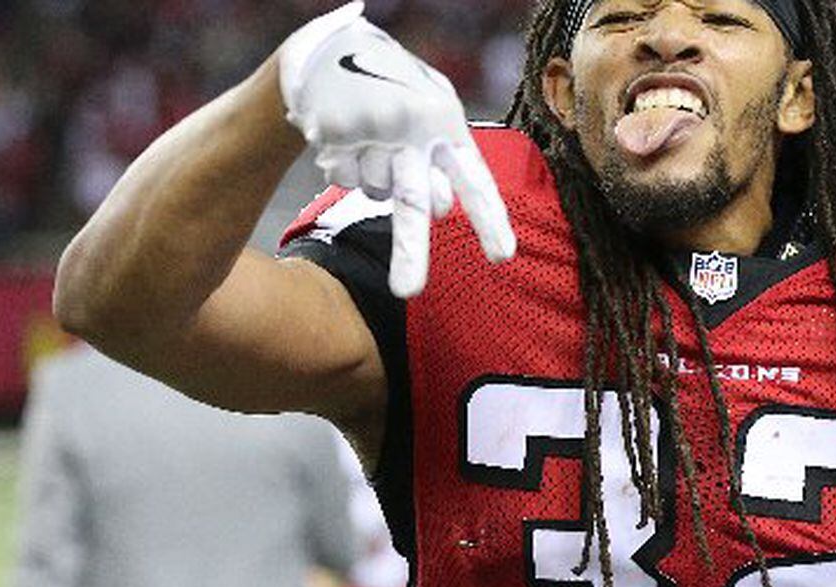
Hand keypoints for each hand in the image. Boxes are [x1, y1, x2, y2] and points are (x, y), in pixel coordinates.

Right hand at [279, 2, 515, 296]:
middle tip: (408, 292)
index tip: (503, 258)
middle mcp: (412, 128)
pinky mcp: (334, 132)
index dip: (489, 220)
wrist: (332, 47)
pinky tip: (346, 137)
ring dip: (374, 177)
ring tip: (372, 140)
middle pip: (413, 201)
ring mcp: (371, 131)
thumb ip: (442, 159)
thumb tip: (440, 211)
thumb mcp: (432, 108)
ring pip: (374, 190)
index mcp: (446, 121)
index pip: (474, 179)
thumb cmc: (397, 88)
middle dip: (410, 252)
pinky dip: (344, 166)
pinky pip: (342, 178)